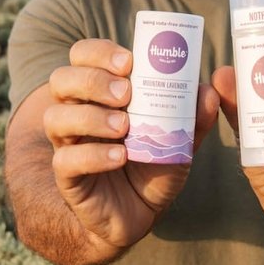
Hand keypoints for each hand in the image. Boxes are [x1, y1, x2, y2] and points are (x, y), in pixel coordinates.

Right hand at [44, 38, 218, 264]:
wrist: (141, 212)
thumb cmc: (155, 163)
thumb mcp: (180, 138)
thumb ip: (194, 116)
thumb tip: (208, 90)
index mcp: (100, 91)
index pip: (84, 55)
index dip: (100, 52)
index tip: (129, 62)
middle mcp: (77, 110)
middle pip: (62, 79)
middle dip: (93, 80)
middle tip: (125, 94)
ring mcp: (68, 143)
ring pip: (54, 116)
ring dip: (90, 117)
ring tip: (123, 127)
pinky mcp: (68, 176)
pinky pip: (65, 160)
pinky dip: (93, 155)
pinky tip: (120, 157)